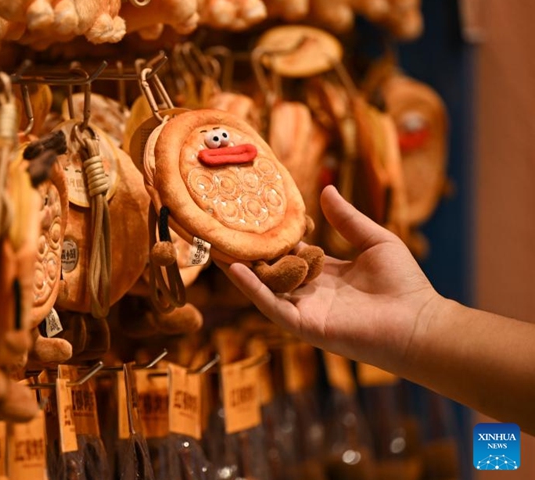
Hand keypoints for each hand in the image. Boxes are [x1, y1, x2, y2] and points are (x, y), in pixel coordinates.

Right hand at [224, 185, 444, 370]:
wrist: (417, 323)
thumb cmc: (404, 284)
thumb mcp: (375, 240)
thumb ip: (347, 220)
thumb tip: (326, 189)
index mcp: (327, 273)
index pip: (292, 251)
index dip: (274, 234)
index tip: (255, 212)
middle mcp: (311, 292)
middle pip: (272, 268)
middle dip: (249, 250)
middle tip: (225, 228)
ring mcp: (304, 309)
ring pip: (264, 286)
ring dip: (240, 268)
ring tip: (217, 245)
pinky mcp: (302, 324)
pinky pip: (270, 305)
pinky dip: (251, 287)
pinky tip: (233, 268)